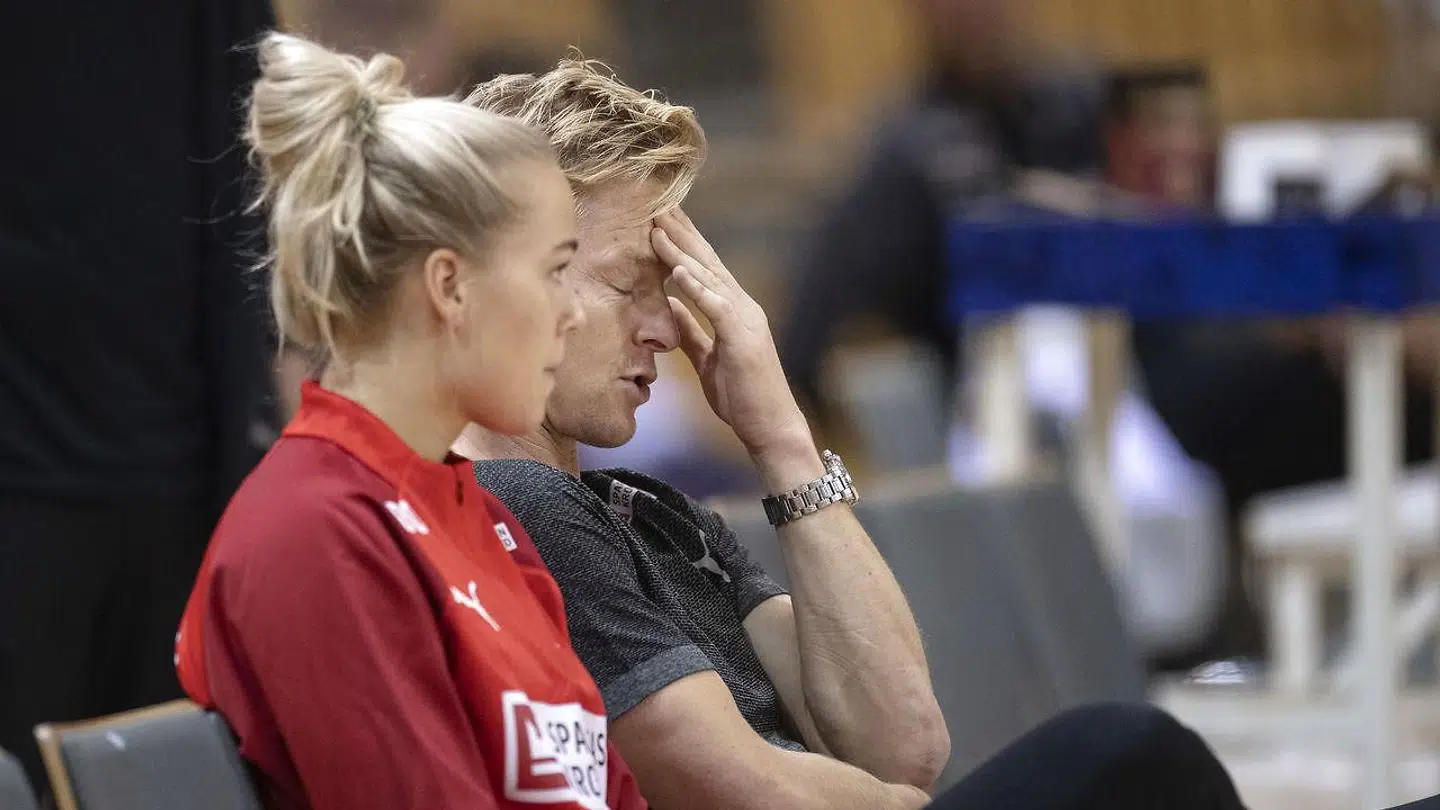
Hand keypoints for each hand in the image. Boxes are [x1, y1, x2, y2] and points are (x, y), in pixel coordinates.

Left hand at [651, 210, 811, 459]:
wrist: (771, 427)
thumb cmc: (742, 397)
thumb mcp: (706, 358)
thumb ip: (690, 330)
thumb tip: (669, 305)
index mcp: (733, 311)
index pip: (704, 268)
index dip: (682, 242)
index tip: (660, 218)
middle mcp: (742, 306)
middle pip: (706, 261)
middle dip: (681, 232)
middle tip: (656, 203)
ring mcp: (745, 319)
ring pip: (709, 276)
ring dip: (681, 250)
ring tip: (658, 226)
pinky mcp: (743, 338)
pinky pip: (716, 307)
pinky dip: (696, 287)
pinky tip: (677, 269)